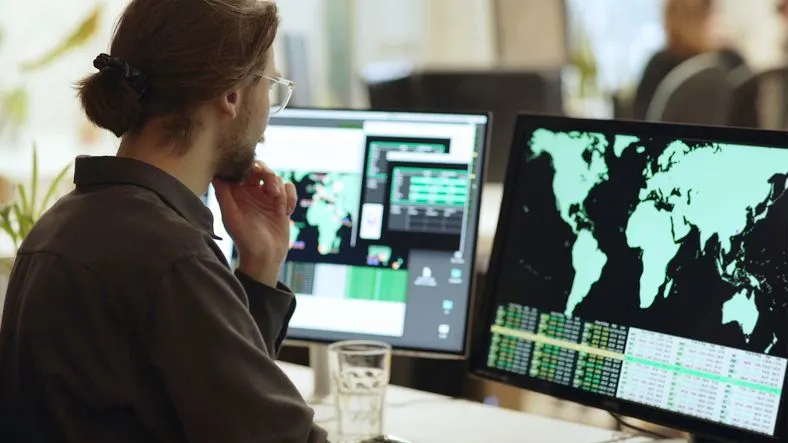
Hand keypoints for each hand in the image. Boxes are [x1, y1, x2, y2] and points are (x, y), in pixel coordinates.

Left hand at [212, 161, 296, 286]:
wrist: (265, 257)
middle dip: (269, 176)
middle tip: (271, 191)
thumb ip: (224, 194)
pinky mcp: (282, 202)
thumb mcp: (231, 217)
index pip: (243, 168)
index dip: (249, 167)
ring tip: (279, 211)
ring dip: (281, 193)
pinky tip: (286, 212)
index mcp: (237, 192)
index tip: (253, 179)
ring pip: (278, 178)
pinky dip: (291, 198)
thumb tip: (216, 173)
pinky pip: (290, 188)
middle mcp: (252, 191)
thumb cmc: (245, 239)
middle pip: (262, 168)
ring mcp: (268, 196)